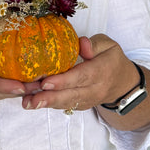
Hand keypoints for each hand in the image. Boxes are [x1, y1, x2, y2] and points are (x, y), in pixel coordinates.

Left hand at [21, 34, 136, 112]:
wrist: (122, 84)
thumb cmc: (112, 59)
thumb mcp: (109, 45)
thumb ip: (95, 43)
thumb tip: (82, 44)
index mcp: (102, 70)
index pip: (82, 76)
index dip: (64, 81)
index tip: (46, 83)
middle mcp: (95, 89)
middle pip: (72, 95)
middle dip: (50, 98)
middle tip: (31, 99)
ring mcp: (88, 100)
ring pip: (67, 103)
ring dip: (46, 104)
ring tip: (27, 102)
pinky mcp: (81, 105)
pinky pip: (65, 106)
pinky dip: (49, 105)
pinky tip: (33, 102)